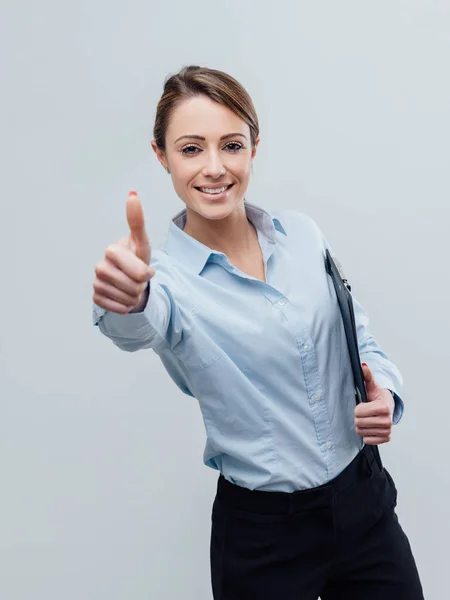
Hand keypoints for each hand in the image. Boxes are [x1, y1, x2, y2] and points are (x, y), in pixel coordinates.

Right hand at [93, 191, 154, 313]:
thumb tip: (132, 193)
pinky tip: (124, 299)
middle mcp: (100, 265)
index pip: (136, 270)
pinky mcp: (96, 297)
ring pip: (125, 297)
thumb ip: (137, 221)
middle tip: (139, 280)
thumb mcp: (142, 243)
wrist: (130, 281)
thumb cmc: (137, 260)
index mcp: (112, 251)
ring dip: (134, 297)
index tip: (147, 272)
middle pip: (132, 285)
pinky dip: (124, 306)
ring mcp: (96, 282)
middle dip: (141, 286)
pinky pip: (115, 307)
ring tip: (133, 288)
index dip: (145, 274)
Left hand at [354, 363, 394, 444]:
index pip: (358, 412)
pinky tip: (370, 427)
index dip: (357, 408)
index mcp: (383, 407)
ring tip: (367, 419)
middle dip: (358, 417)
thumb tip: (363, 366)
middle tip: (364, 412)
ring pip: (362, 432)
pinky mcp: (386, 438)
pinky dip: (366, 435)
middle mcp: (387, 420)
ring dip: (362, 426)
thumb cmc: (377, 396)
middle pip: (359, 423)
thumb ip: (367, 376)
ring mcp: (387, 430)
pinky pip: (368, 440)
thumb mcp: (371, 385)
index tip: (363, 404)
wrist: (388, 406)